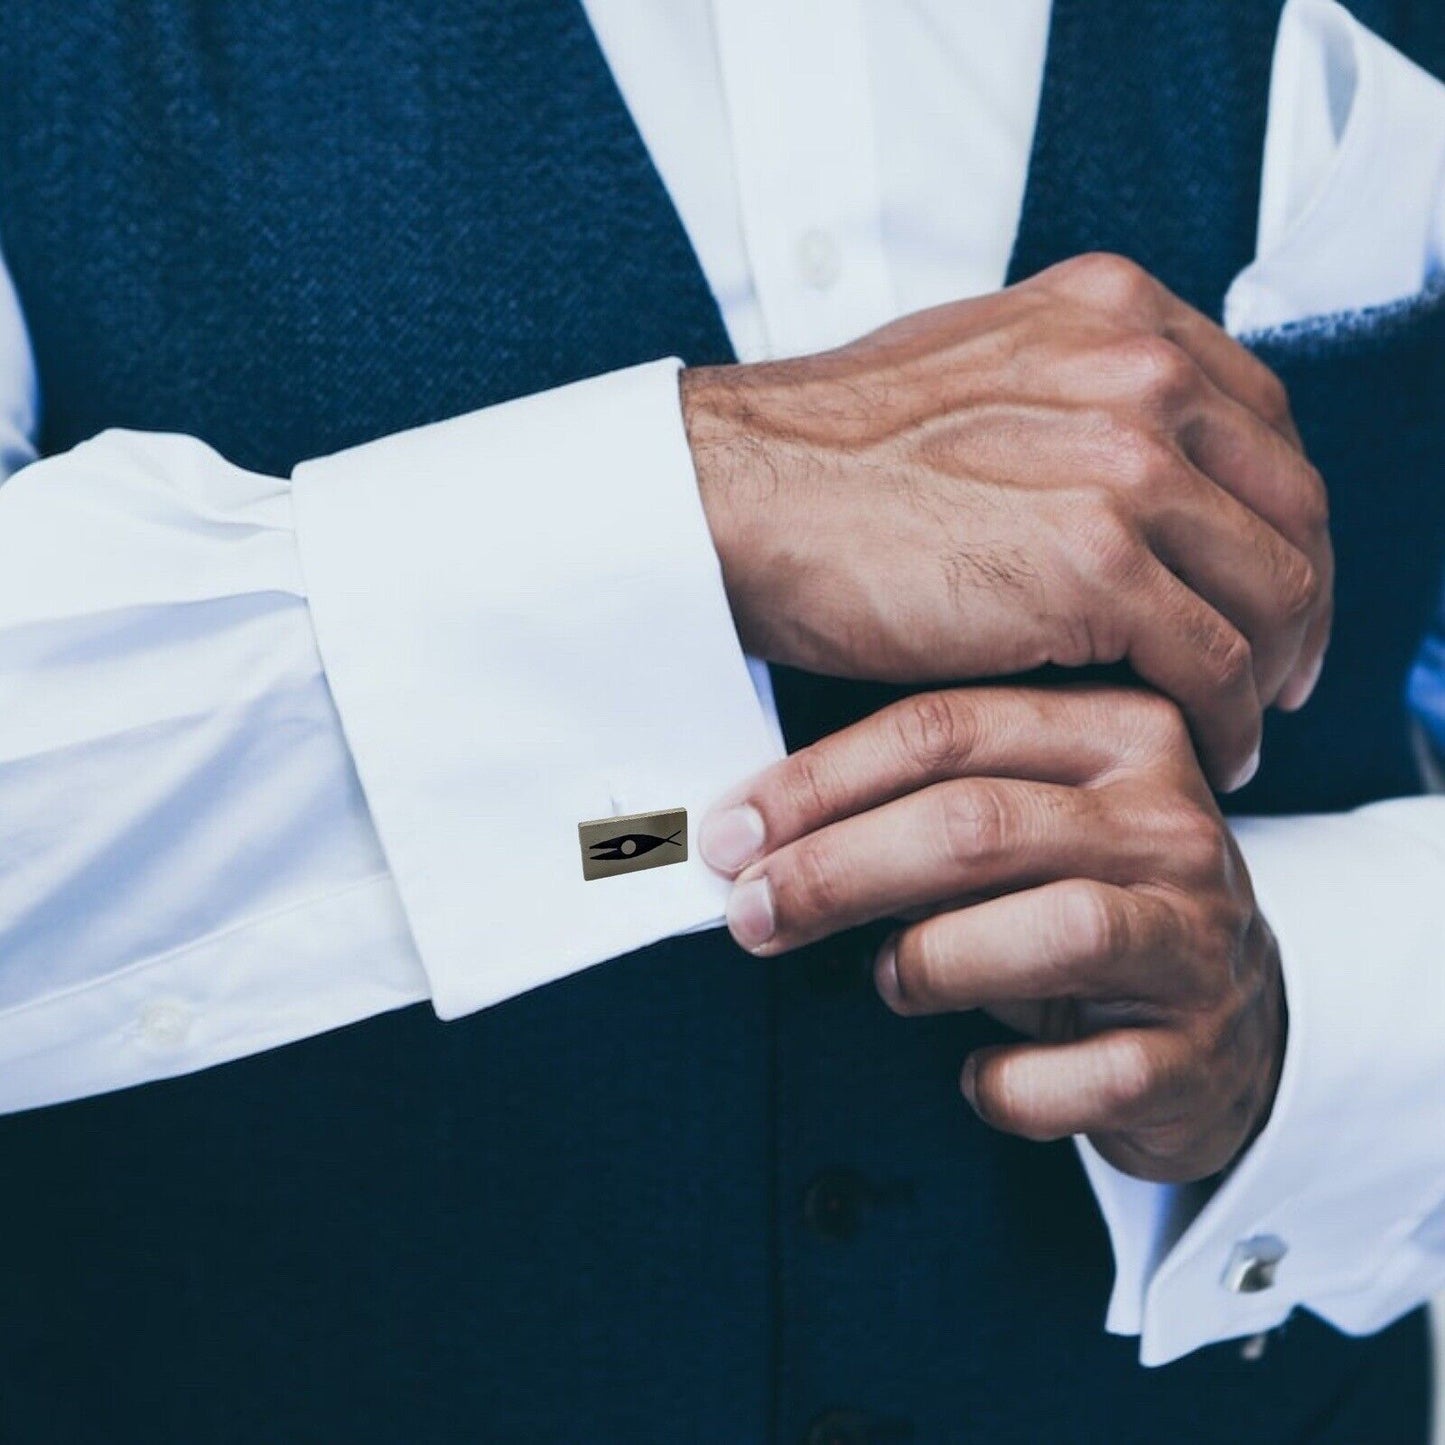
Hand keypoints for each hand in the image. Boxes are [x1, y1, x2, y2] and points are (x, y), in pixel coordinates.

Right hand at [683, 252, 1331, 790]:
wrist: (737, 498)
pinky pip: (1214, 661)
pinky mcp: (1094, 564)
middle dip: (1299, 601)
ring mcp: (1123, 464)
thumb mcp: (977, 373)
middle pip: (1290, 504)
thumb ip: (1074, 396)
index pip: (1263, 423)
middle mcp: (1139, 371)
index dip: (1281, 517)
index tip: (1269, 581)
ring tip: (1244, 722)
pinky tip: (1202, 745)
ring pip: (1272, 587)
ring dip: (1272, 669)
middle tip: (1281, 669)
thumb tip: (1135, 466)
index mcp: (1114, 314)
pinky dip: (1227, 717)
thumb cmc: (827, 455)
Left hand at [699, 686, 1285, 1182]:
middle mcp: (1171, 824)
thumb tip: (761, 834)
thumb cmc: (1083, 906)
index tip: (733, 835)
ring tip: (895, 980)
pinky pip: (1084, 1075)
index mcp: (1119, 735)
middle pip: (980, 825)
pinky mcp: (1200, 1051)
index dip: (820, 784)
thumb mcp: (1020, 831)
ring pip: (1051, 931)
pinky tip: (980, 1077)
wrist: (1228, 1023)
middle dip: (839, 871)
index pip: (948, 730)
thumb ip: (918, 809)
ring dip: (932, 961)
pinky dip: (1007, 1085)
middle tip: (755, 913)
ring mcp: (1198, 938)